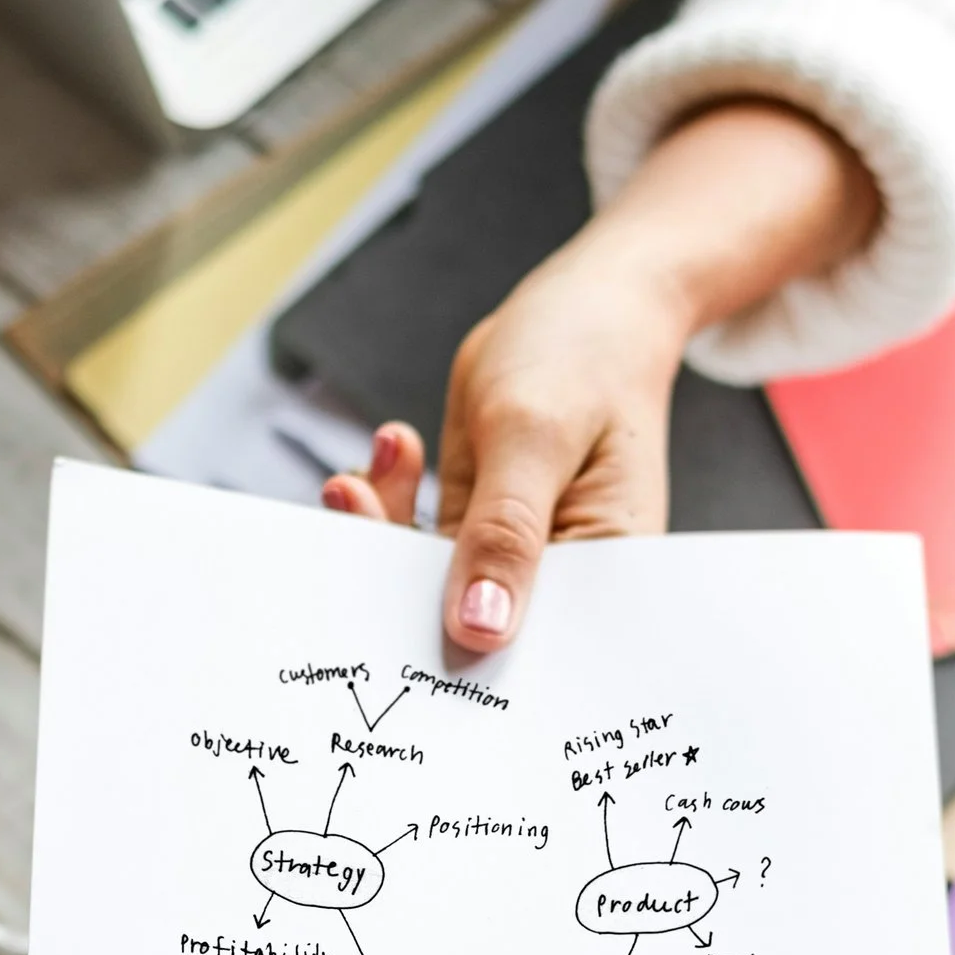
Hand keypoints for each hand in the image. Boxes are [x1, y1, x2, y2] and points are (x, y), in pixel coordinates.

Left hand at [325, 99, 877, 653]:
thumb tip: (480, 630)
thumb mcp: (536, 437)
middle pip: (467, 620)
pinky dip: (389, 499)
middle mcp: (559, 579)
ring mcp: (511, 555)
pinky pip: (414, 538)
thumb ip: (505, 532)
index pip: (530, 642)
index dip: (458, 649)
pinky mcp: (475, 527)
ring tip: (358, 478)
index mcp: (604, 573)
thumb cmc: (586, 357)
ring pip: (425, 579)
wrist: (586, 305)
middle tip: (350, 517)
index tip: (382, 623)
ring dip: (380, 529)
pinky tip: (392, 446)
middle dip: (396, 584)